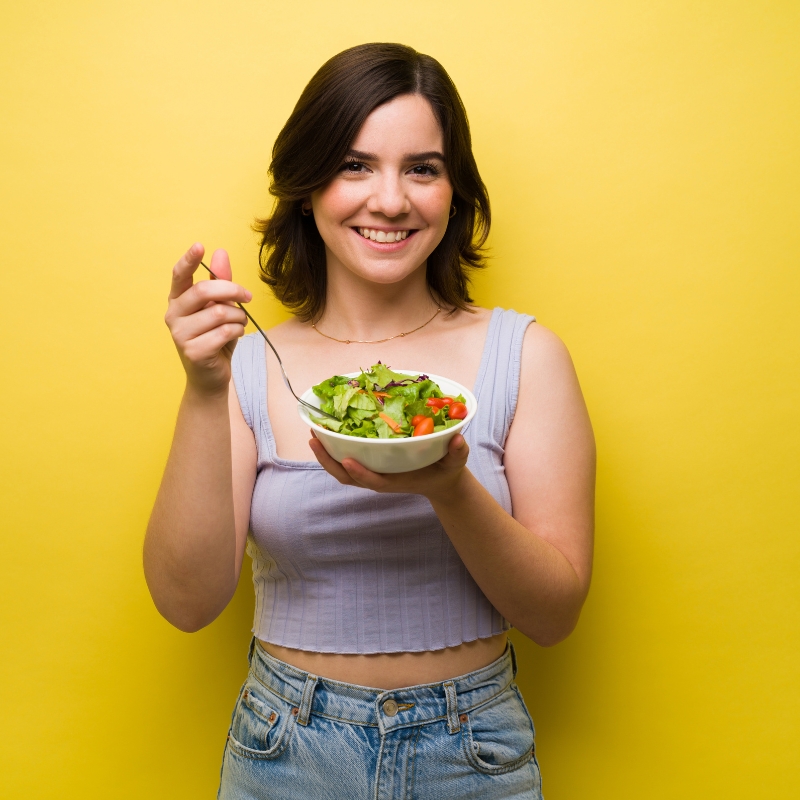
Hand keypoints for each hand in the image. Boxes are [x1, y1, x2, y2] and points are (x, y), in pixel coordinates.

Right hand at [164, 244, 251, 395]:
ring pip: (219, 312)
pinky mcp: (193, 351)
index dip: (189, 260)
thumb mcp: (220, 308)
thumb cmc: (215, 338)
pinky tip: (234, 336)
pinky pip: (225, 331)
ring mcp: (180, 334)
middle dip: (232, 290)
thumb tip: (220, 253)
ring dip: (238, 317)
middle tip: (247, 296)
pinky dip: (238, 331)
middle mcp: (173, 315)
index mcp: (177, 301)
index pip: (179, 275)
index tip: (200, 246)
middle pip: (204, 291)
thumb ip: (220, 282)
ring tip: (238, 324)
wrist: (210, 376)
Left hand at [308, 432, 470, 502]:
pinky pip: (347, 461)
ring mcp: (373, 474)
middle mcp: (380, 479)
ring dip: (326, 455)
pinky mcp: (371, 466)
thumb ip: (457, 451)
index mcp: (397, 480)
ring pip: (343, 470)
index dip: (360, 472)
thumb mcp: (455, 461)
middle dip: (329, 461)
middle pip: (348, 476)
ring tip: (313, 434)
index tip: (347, 460)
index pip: (375, 480)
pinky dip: (334, 450)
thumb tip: (458, 438)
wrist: (442, 481)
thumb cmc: (446, 470)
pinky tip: (326, 434)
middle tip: (315, 439)